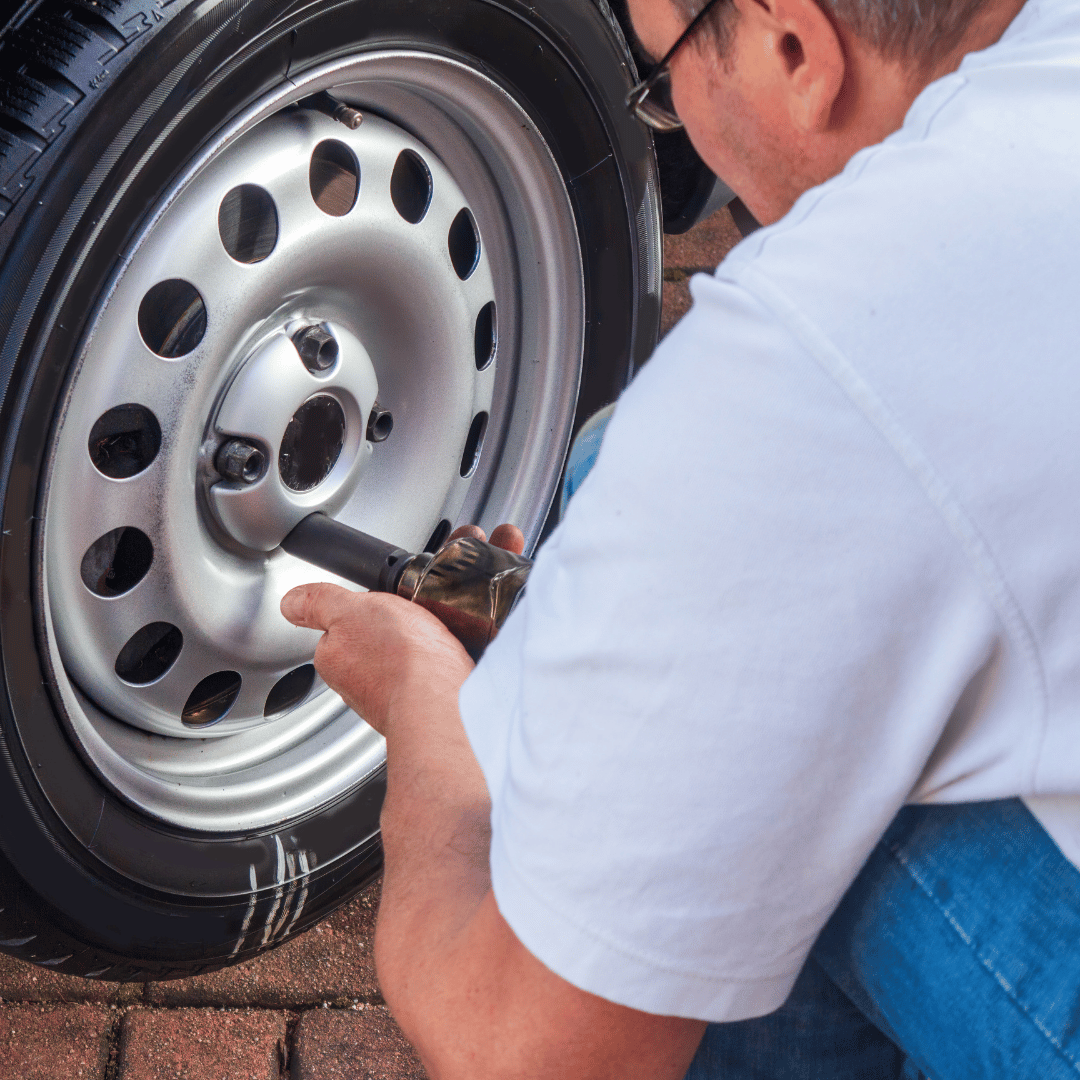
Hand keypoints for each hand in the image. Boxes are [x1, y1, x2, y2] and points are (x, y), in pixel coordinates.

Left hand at [279, 522, 524, 733]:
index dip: (369, 602)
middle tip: (428, 598)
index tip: (388, 593)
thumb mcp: (349, 611)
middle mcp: (372, 682)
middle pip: (389, 633)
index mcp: (341, 659)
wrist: (450, 704)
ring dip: (444, 623)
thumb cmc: (400, 663)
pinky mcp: (445, 697)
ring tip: (456, 609)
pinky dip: (465, 645)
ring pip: (425, 645)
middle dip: (411, 611)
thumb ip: (319, 603)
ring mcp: (410, 691)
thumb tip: (291, 602)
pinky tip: (473, 635)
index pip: (347, 623)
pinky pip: (454, 662)